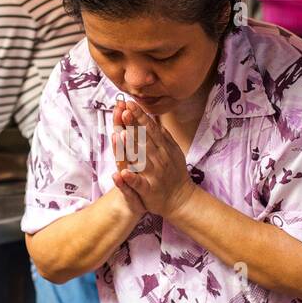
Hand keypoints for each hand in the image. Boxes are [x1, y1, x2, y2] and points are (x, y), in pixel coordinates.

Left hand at [110, 100, 194, 217]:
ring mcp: (153, 174)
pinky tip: (122, 173)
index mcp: (162, 148)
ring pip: (140, 159)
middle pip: (143, 140)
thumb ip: (162, 135)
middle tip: (124, 110)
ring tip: (121, 134)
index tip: (129, 103)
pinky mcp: (148, 190)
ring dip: (130, 147)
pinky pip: (138, 184)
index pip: (149, 129)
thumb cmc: (173, 173)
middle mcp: (158, 158)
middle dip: (133, 126)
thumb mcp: (172, 150)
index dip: (139, 116)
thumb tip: (152, 119)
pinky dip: (131, 179)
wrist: (181, 199)